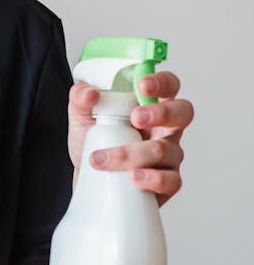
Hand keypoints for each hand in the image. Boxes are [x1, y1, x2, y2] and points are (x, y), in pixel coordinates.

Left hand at [68, 73, 193, 206]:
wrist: (89, 180)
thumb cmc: (95, 144)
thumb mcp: (82, 117)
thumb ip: (80, 98)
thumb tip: (89, 93)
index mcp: (151, 106)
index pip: (169, 85)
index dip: (162, 82)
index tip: (142, 85)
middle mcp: (166, 128)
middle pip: (183, 112)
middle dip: (161, 112)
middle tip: (136, 118)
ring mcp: (170, 156)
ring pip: (164, 150)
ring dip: (132, 153)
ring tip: (104, 158)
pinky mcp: (167, 182)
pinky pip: (171, 180)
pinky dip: (151, 179)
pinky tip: (132, 177)